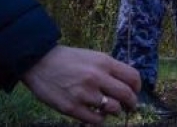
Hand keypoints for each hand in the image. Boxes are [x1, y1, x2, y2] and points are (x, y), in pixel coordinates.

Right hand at [21, 46, 140, 124]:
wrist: (39, 62)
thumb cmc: (68, 60)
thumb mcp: (92, 56)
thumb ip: (109, 68)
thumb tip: (127, 84)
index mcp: (103, 62)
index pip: (133, 77)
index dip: (137, 88)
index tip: (134, 92)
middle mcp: (97, 77)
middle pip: (127, 95)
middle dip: (132, 103)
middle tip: (130, 106)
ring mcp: (84, 94)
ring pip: (114, 109)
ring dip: (114, 111)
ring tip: (108, 109)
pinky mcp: (72, 108)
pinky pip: (97, 120)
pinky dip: (99, 119)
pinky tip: (95, 114)